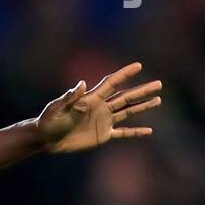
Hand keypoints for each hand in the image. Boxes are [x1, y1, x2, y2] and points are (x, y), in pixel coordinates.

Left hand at [37, 62, 161, 153]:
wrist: (46, 139)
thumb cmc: (49, 122)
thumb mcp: (57, 108)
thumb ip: (70, 97)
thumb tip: (82, 83)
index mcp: (91, 99)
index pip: (111, 83)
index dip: (124, 74)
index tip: (138, 65)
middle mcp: (100, 108)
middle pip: (125, 97)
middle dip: (142, 90)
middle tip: (159, 84)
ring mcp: (103, 121)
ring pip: (128, 112)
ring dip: (142, 107)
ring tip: (158, 100)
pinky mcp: (103, 134)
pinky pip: (123, 132)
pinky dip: (136, 132)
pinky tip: (149, 131)